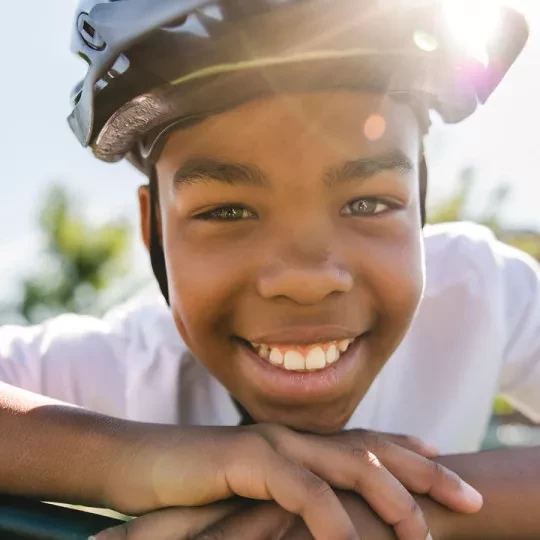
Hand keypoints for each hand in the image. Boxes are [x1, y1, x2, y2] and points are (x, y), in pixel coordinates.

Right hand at [104, 424, 480, 539]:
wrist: (139, 464)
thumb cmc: (195, 483)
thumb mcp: (251, 491)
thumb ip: (290, 492)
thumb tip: (324, 511)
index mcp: (297, 441)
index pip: (363, 442)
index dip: (406, 450)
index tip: (443, 462)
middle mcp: (292, 436)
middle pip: (370, 450)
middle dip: (422, 473)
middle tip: (468, 497)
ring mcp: (271, 444)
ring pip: (345, 466)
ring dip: (388, 499)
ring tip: (423, 534)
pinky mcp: (245, 459)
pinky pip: (299, 490)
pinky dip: (328, 518)